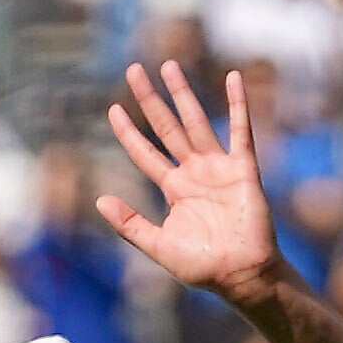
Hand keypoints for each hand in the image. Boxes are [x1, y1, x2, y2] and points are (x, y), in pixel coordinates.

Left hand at [97, 62, 284, 309]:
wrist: (243, 276)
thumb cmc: (204, 267)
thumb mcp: (159, 246)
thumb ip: (130, 224)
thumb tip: (99, 200)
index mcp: (174, 190)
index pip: (145, 154)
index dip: (129, 132)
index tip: (113, 109)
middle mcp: (194, 173)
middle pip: (167, 128)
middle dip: (150, 100)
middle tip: (134, 70)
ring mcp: (219, 168)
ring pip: (196, 122)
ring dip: (183, 94)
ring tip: (168, 66)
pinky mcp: (243, 169)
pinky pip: (241, 131)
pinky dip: (239, 104)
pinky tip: (233, 78)